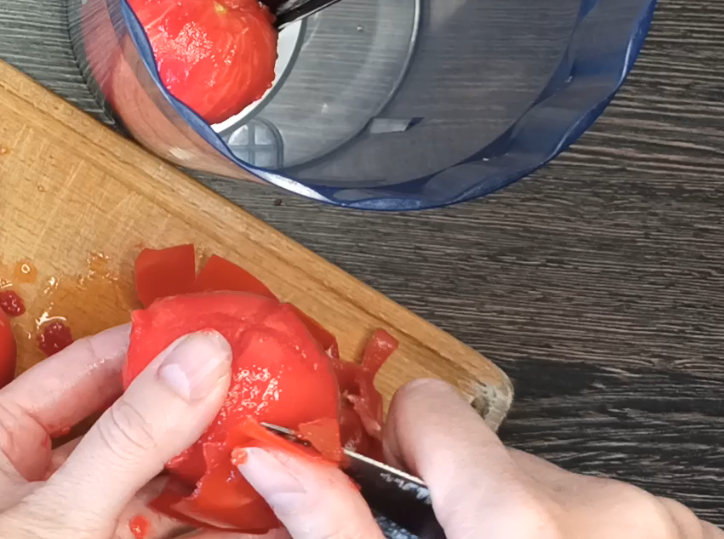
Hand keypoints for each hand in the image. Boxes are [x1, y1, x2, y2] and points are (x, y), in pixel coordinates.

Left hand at [0, 324, 248, 538]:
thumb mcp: (56, 516)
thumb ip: (128, 439)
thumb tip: (196, 358)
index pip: (86, 369)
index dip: (152, 347)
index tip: (218, 333)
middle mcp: (24, 484)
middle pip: (121, 428)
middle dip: (188, 414)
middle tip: (257, 395)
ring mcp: (57, 533)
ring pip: (143, 488)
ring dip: (199, 476)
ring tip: (263, 453)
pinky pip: (148, 535)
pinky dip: (190, 527)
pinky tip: (238, 517)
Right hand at [235, 378, 723, 538]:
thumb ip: (341, 534)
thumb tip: (273, 460)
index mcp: (516, 522)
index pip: (430, 412)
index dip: (400, 455)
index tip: (397, 504)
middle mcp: (603, 509)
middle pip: (493, 464)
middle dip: (468, 516)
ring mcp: (666, 527)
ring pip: (559, 497)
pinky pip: (618, 523)